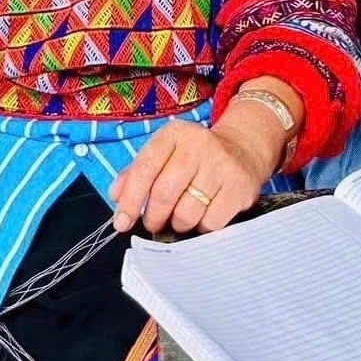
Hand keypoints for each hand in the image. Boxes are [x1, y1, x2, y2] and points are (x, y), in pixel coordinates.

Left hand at [108, 118, 281, 235]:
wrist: (243, 148)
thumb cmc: (195, 157)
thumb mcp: (165, 153)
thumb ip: (137, 172)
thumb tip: (117, 196)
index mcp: (174, 134)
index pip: (144, 168)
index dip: (130, 200)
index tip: (122, 222)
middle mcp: (199, 145)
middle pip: (164, 194)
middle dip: (153, 217)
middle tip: (153, 223)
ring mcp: (222, 166)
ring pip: (187, 213)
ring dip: (178, 224)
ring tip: (181, 216)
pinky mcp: (239, 187)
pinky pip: (210, 222)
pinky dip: (201, 227)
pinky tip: (203, 215)